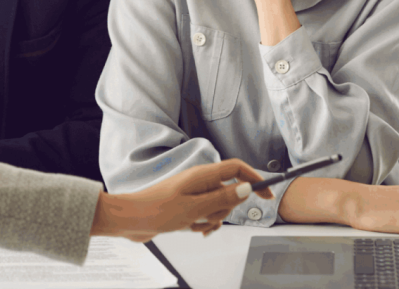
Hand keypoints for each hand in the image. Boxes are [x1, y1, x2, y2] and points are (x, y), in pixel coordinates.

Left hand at [90, 159, 274, 242]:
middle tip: (209, 217)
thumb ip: (222, 198)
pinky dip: (203, 223)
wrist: (131, 219)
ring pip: (217, 206)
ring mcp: (193, 193)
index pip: (237, 168)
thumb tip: (246, 188)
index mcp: (202, 175)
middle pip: (229, 191)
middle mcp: (199, 181)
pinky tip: (192, 229)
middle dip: (225, 209)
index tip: (267, 194)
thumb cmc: (156, 210)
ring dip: (212, 219)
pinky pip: (205, 214)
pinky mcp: (186, 205)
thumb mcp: (194, 208)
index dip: (254, 179)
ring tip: (195, 225)